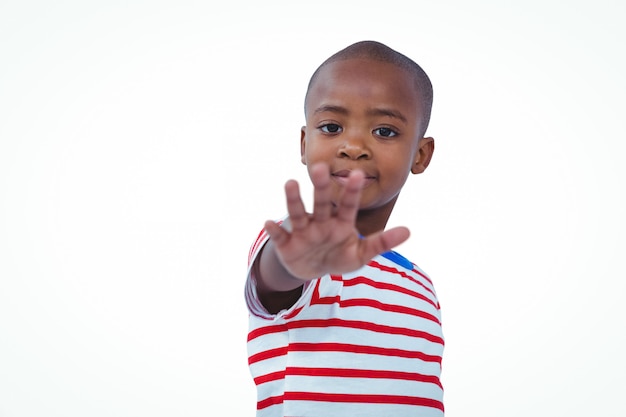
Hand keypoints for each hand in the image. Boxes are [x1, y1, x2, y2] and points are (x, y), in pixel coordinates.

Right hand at [263, 163, 409, 280]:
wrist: (313, 270)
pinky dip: (275, 230)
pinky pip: (280, 236)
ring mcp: (303, 231)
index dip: (353, 191)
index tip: (359, 174)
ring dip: (294, 199)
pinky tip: (270, 222)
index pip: (348, 205)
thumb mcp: (361, 254)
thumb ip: (382, 242)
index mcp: (340, 222)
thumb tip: (408, 231)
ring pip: (298, 213)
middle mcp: (321, 222)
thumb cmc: (339, 256)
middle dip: (320, 186)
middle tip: (320, 167)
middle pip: (321, 202)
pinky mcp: (287, 244)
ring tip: (290, 183)